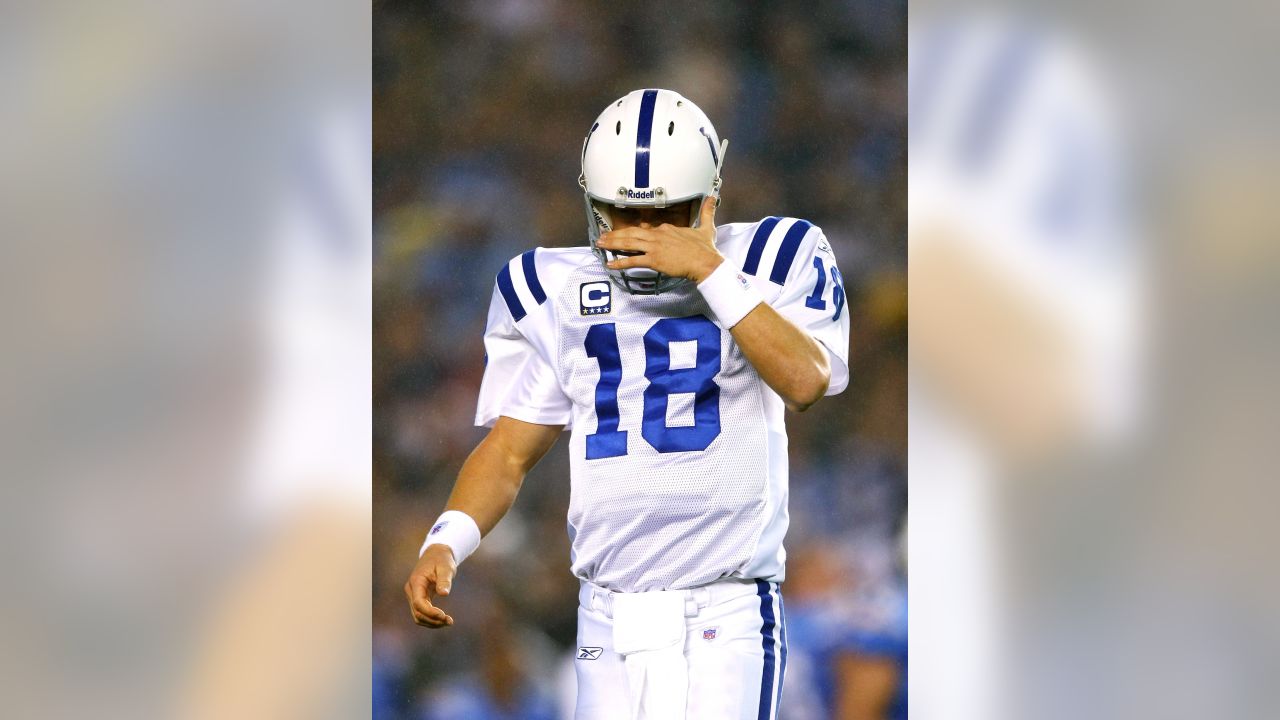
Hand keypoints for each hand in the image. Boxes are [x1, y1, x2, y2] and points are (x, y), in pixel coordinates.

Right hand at [404, 544, 456, 627]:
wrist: (436, 554)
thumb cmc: (442, 560)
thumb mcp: (446, 567)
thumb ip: (444, 580)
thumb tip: (444, 594)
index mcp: (416, 582)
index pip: (418, 603)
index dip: (430, 612)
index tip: (444, 616)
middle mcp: (411, 591)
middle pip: (417, 613)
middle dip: (433, 620)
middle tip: (450, 621)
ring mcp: (413, 595)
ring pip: (418, 616)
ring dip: (432, 622)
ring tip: (448, 622)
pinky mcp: (418, 598)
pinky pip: (421, 613)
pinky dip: (431, 619)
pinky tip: (443, 619)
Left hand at [597, 197, 723, 282]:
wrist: (706, 262)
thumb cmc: (706, 249)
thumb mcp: (706, 228)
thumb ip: (707, 212)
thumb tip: (712, 198)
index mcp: (667, 229)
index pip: (645, 229)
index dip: (632, 232)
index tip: (624, 233)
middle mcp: (658, 236)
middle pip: (631, 233)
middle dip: (615, 235)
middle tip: (602, 236)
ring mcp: (654, 247)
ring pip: (629, 243)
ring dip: (612, 243)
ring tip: (600, 244)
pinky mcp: (654, 260)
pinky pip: (633, 261)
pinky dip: (620, 262)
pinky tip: (610, 264)